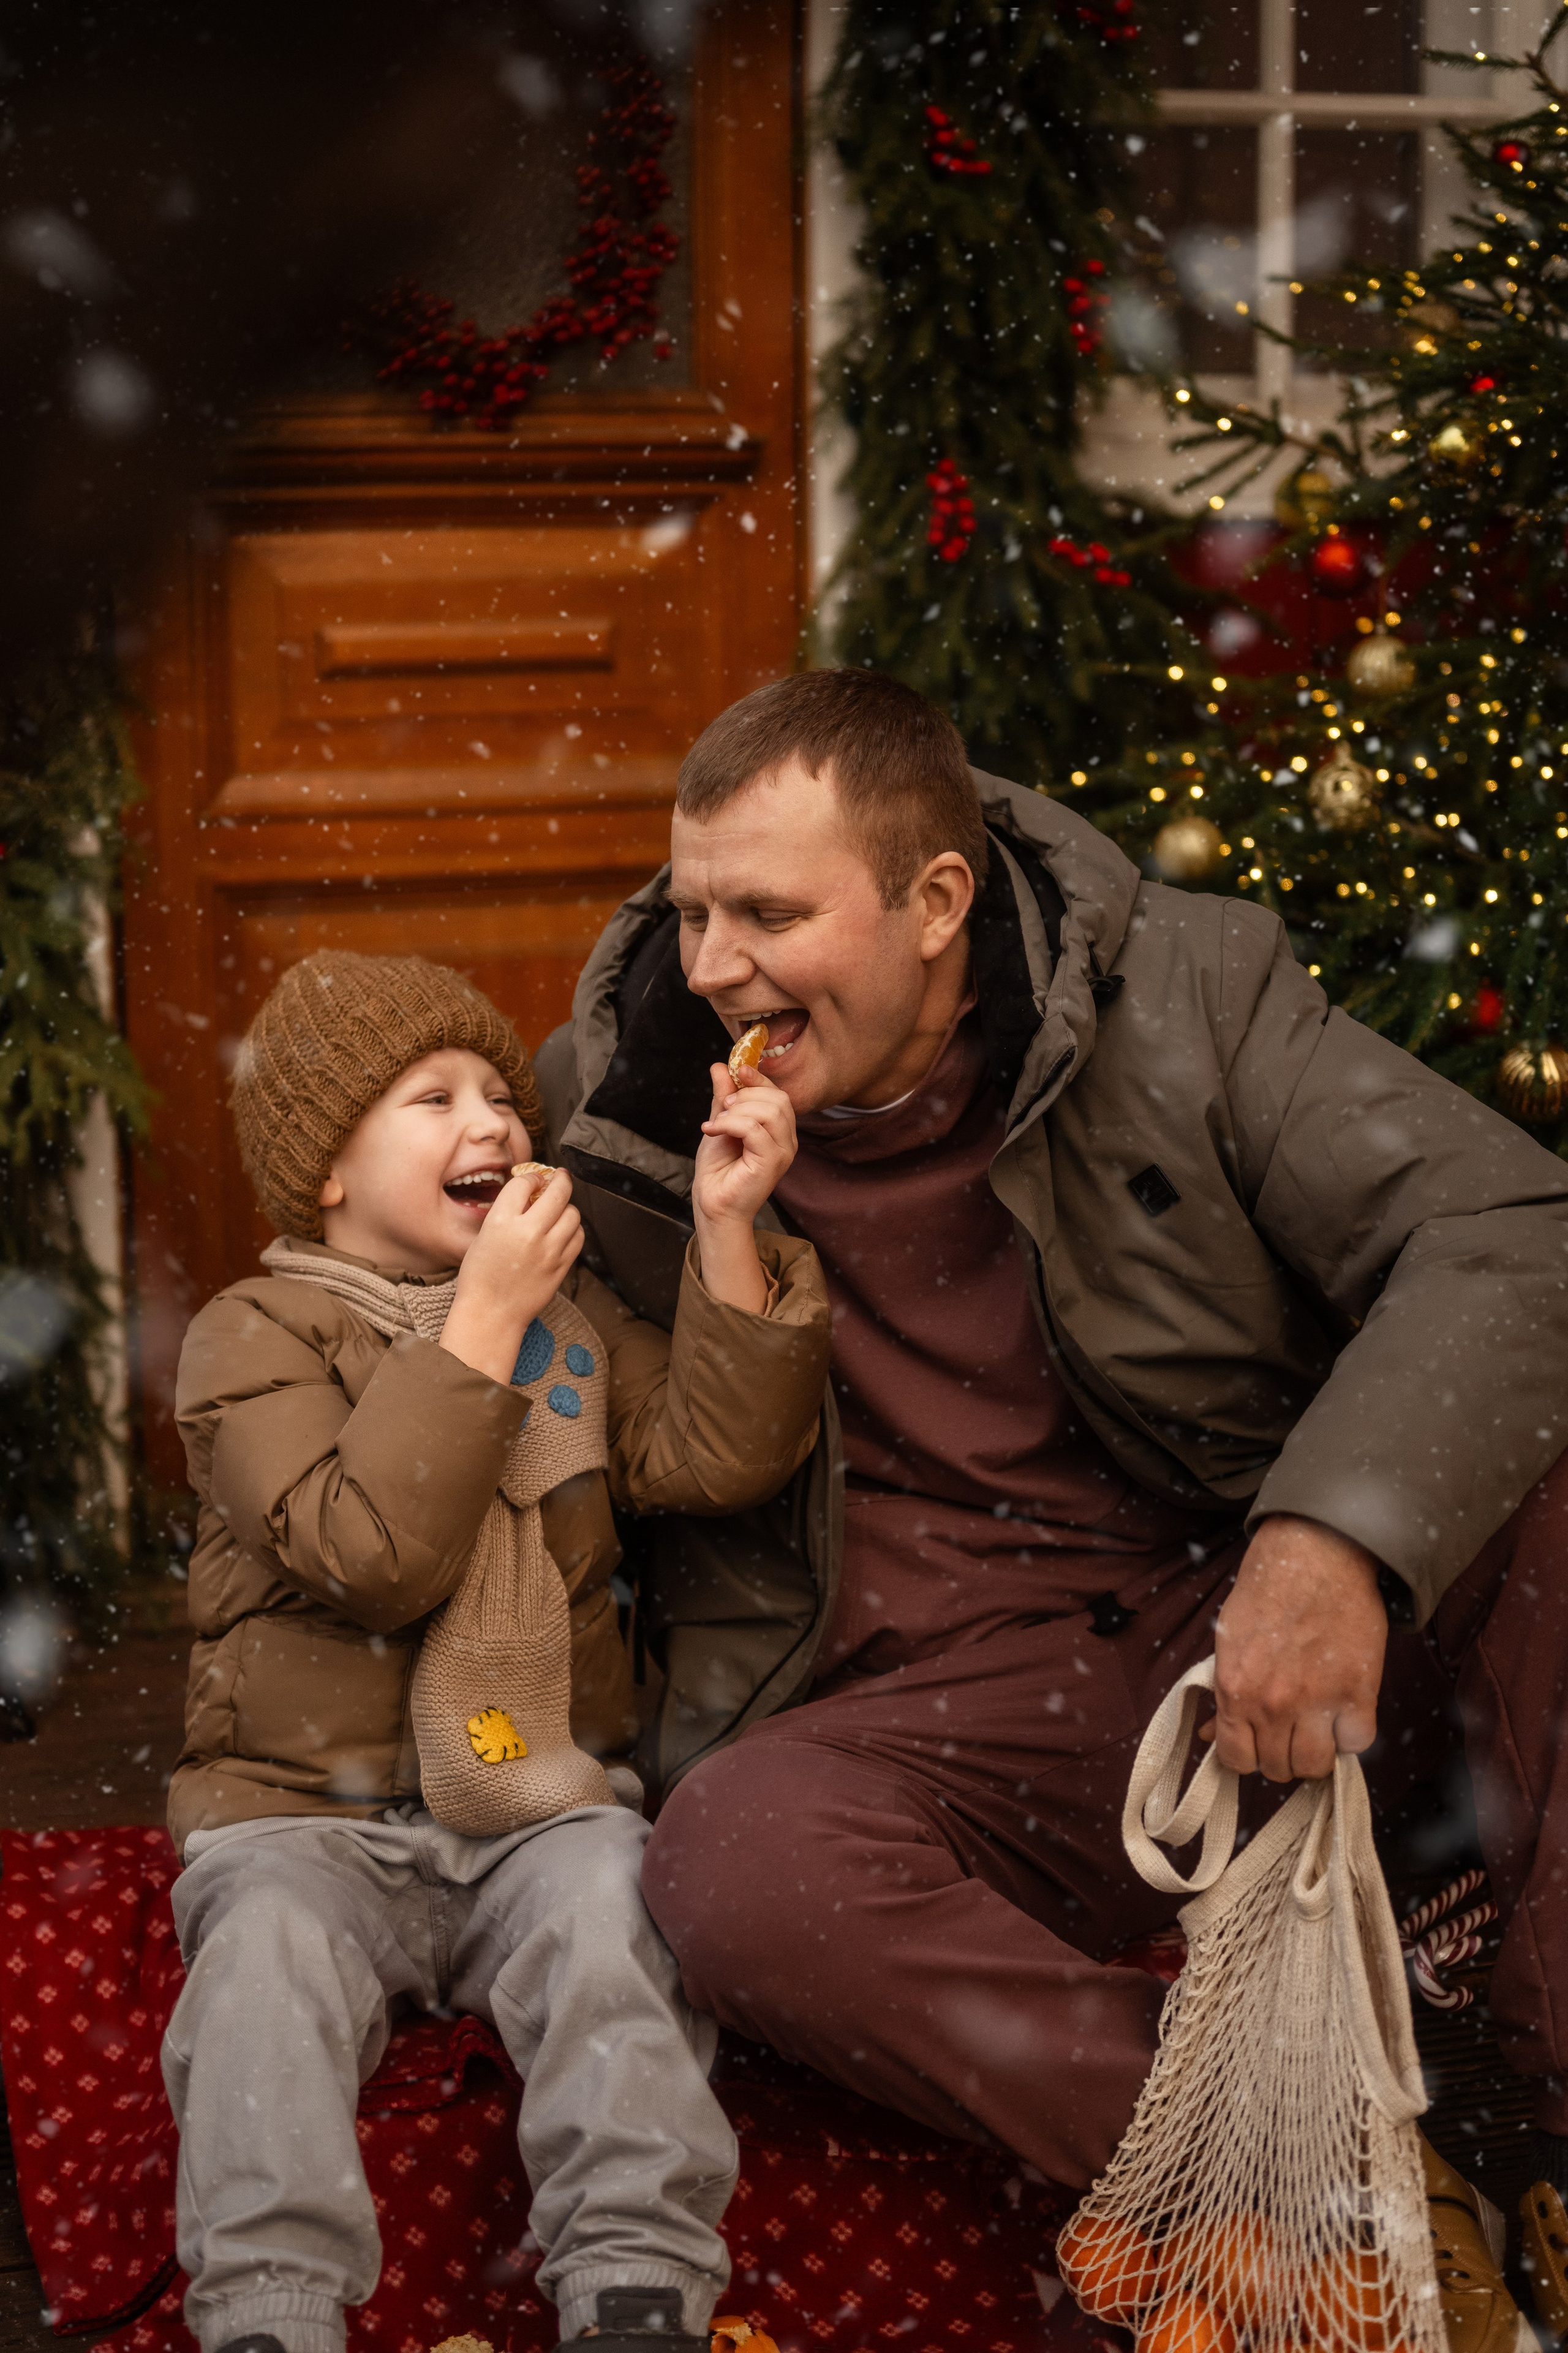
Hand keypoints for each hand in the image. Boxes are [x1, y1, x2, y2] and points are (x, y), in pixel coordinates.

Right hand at [439, 1167, 582, 1386]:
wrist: (491, 1313)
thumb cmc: (481, 1276)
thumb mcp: (483, 1235)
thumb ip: (506, 1212)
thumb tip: (530, 1193)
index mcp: (501, 1221)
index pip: (526, 1182)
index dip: (532, 1177)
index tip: (533, 1180)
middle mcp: (528, 1232)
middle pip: (558, 1191)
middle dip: (560, 1179)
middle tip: (559, 1177)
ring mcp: (549, 1250)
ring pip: (573, 1213)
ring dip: (566, 1207)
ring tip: (558, 1211)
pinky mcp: (561, 1266)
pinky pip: (578, 1237)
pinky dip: (574, 1230)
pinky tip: (563, 1232)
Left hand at [691, 1059, 798, 1313]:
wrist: (712, 1204)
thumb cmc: (718, 1170)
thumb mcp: (720, 1123)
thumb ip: (723, 1097)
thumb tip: (720, 1067)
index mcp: (779, 1131)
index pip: (778, 1094)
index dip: (759, 1078)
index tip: (738, 1069)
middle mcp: (787, 1141)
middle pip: (778, 1099)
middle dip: (745, 1094)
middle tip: (722, 1107)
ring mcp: (783, 1153)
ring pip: (769, 1111)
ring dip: (737, 1110)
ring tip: (717, 1122)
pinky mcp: (771, 1163)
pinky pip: (755, 1129)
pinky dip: (730, 1123)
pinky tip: (712, 1130)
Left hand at [1207, 1514, 1386, 1780]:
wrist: (1315, 1553)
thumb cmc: (1268, 1590)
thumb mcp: (1229, 1639)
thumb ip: (1222, 1692)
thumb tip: (1209, 1734)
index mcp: (1235, 1689)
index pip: (1235, 1760)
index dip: (1247, 1755)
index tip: (1257, 1742)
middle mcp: (1272, 1703)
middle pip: (1277, 1769)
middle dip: (1282, 1753)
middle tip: (1290, 1729)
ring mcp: (1316, 1701)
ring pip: (1315, 1766)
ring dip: (1316, 1752)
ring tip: (1317, 1726)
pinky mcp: (1358, 1692)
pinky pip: (1356, 1743)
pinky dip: (1351, 1735)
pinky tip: (1343, 1712)